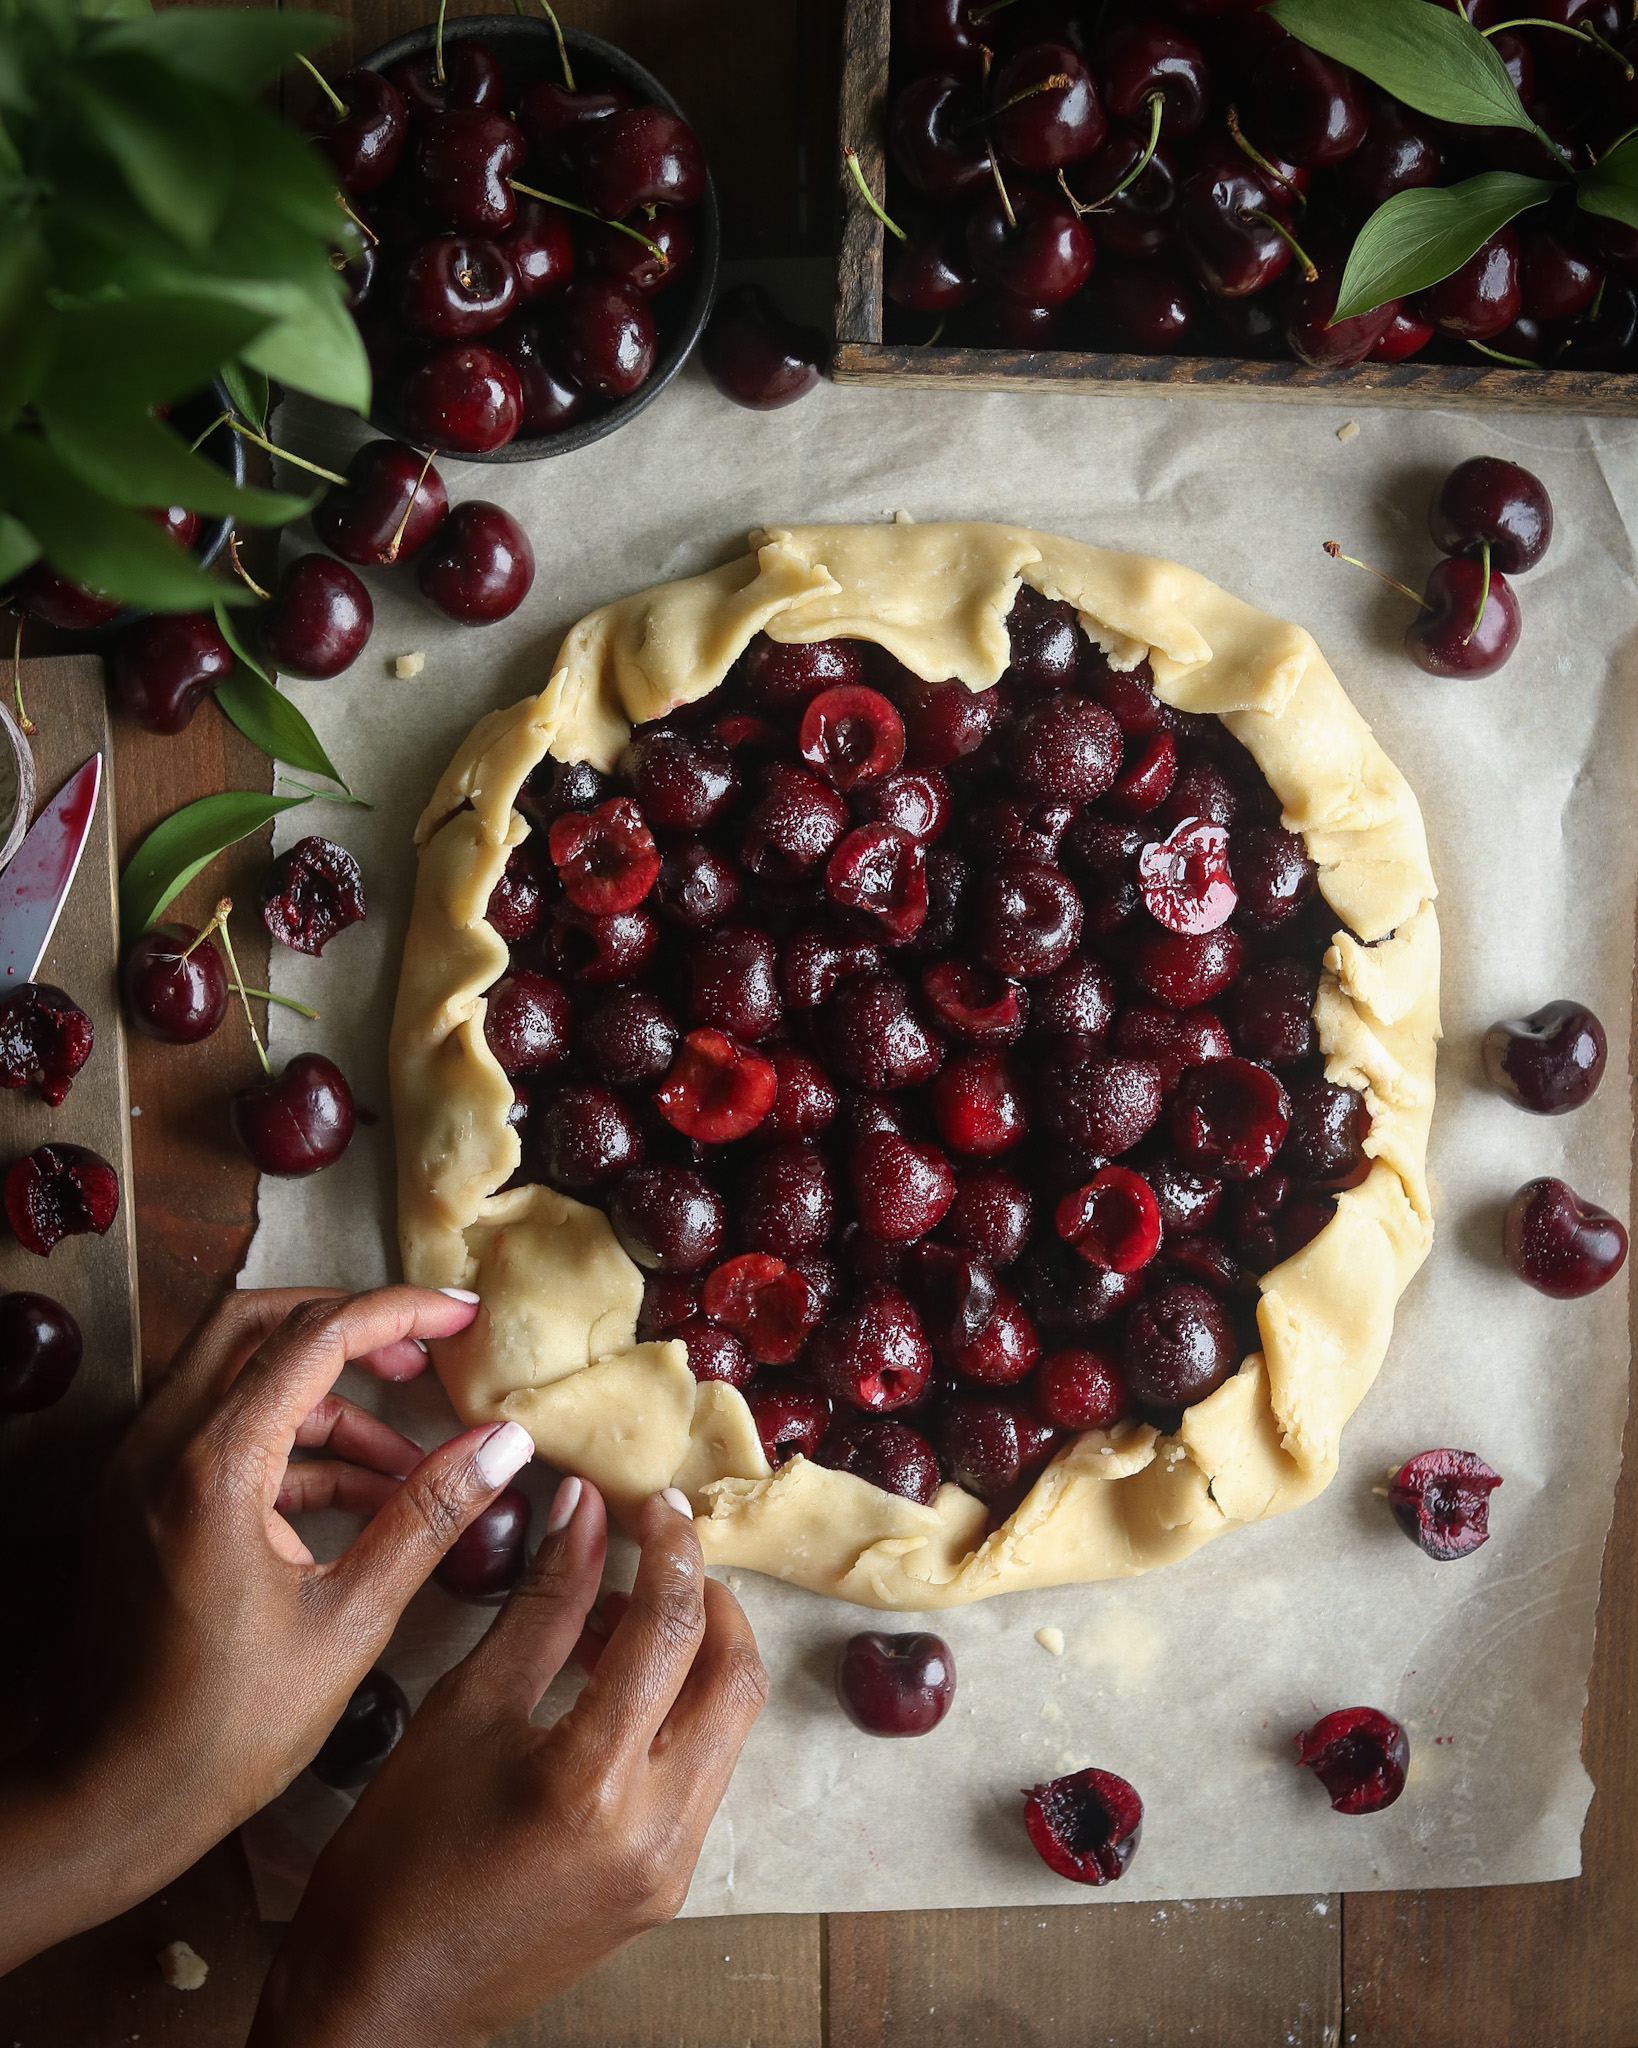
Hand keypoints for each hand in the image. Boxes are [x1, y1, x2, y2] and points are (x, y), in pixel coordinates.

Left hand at [0, 1283, 537, 1971]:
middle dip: (350, 1327)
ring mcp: (139, 1473)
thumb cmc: (222, 1731)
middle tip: (425, 1354)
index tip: (462, 1315)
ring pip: (237, 1376)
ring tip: (409, 1462)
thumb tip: (504, 1445)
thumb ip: (429, 1518)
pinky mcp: (138, 1504)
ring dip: (326, 1397)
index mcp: (212, 1467)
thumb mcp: (350, 1621)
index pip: (315, 1337)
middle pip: (259, 1324)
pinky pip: (219, 1433)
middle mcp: (160, 1448)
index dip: (399, 1313)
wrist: (107, 1801)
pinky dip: (291, 1445)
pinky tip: (362, 1500)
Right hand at [249, 1483, 767, 2047]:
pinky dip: (680, 1712)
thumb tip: (584, 1510)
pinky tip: (618, 1686)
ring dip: (698, 1654)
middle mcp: (655, 1831)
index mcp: (592, 1783)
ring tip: (621, 1614)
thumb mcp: (462, 1709)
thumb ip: (541, 1604)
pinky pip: (704, 1773)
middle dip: (709, 1597)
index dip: (669, 1547)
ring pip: (730, 1725)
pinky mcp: (667, 1888)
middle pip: (733, 1675)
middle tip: (658, 1551)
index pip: (670, 1630)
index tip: (653, 1502)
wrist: (383, 2003)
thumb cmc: (397, 1858)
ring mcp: (670, 1868)